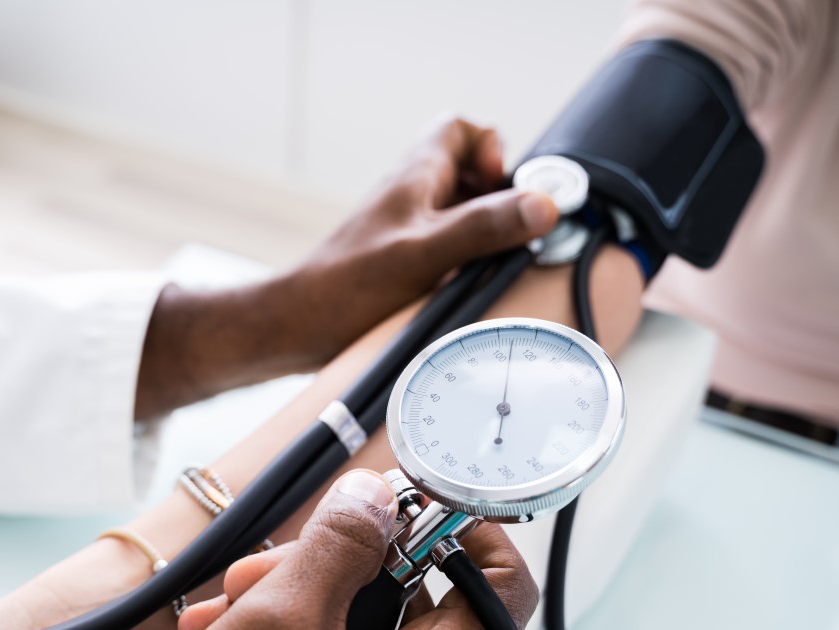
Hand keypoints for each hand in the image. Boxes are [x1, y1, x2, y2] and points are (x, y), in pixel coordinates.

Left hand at [138, 117, 558, 418]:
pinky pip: (447, 248)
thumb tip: (543, 205)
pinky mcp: (401, 262)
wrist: (295, 328)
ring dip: (483, 235)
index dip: (492, 150)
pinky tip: (463, 290)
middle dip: (498, 200)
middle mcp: (411, 197)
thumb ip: (484, 226)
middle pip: (471, 174)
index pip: (462, 129)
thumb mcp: (426, 253)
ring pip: (461, 213)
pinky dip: (464, 262)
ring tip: (486, 266)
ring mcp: (406, 229)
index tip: (502, 188)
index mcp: (415, 177)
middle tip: (505, 234)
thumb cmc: (346, 289)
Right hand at [178, 469, 537, 629]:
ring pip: (360, 618)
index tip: (399, 507)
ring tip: (231, 604)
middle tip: (269, 566)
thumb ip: (337, 547)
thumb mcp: (286, 621)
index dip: (459, 527)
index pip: (500, 580)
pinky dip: (288, 628)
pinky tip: (233, 625)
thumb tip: (372, 497)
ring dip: (292, 595)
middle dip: (329, 563)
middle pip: (412, 593)